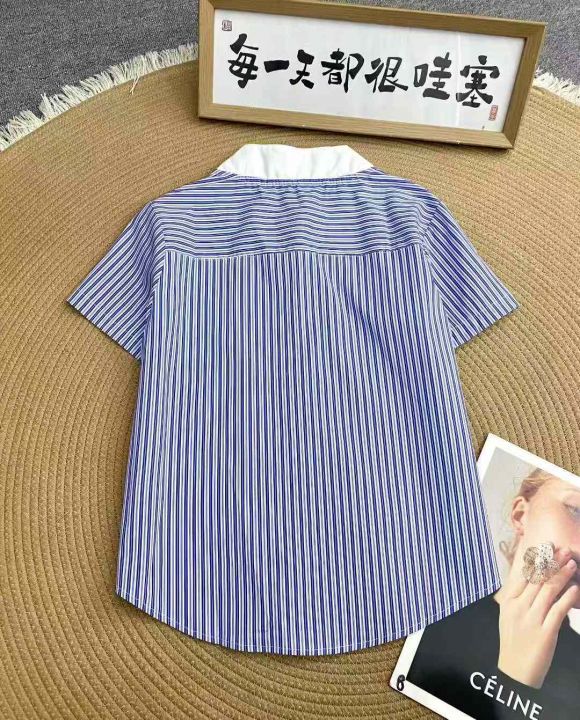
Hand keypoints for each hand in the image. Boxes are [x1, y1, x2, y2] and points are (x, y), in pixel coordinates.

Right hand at [496, 545, 579, 687]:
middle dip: (552, 562)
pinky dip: (568, 598)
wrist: (515, 671)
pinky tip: (575, 589)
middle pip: (537, 579)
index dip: (536, 560)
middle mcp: (519, 607)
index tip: (545, 548)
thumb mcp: (509, 617)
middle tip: (563, 549)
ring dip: (562, 575)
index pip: (524, 576)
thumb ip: (519, 599)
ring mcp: (531, 619)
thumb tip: (532, 581)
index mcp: (509, 602)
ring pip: (548, 591)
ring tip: (572, 564)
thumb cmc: (514, 643)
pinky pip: (558, 610)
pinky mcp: (545, 632)